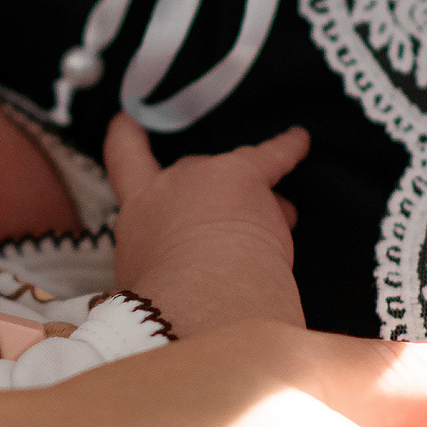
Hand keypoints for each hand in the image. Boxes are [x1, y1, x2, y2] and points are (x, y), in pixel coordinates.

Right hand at [106, 114, 306, 332]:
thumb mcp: (142, 285)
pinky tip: (300, 139)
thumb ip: (154, 269)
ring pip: (234, 176)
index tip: (128, 121)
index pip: (126, 162)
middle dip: (209, 193)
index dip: (127, 138)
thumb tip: (164, 281)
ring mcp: (209, 176)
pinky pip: (273, 156)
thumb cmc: (168, 306)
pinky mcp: (247, 177)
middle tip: (224, 231)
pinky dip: (288, 148)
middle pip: (190, 171)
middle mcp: (169, 185)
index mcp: (138, 212)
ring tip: (274, 225)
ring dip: (253, 199)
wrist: (197, 300)